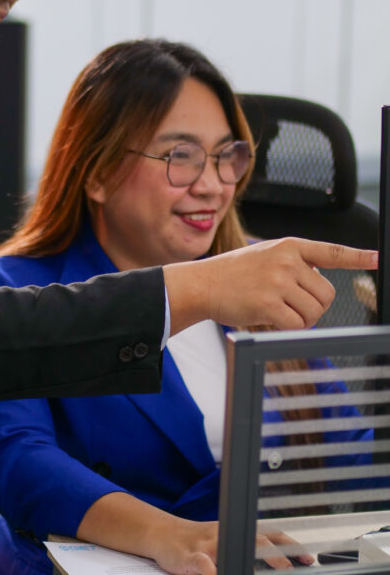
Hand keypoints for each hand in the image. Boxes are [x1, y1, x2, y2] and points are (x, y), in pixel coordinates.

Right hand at [150, 518, 313, 574]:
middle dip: (277, 555)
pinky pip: (205, 565)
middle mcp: (226, 535)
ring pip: (233, 551)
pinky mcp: (191, 556)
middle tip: (293, 569)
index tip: (309, 558)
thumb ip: (244, 551)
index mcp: (236, 532)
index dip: (290, 545)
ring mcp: (209, 545)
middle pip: (257, 541)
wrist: (162, 534)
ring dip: (250, 564)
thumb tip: (275, 567)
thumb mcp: (223, 541)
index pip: (270, 535)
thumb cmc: (195, 541)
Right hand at [164, 238, 377, 333]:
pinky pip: (297, 325)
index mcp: (290, 246)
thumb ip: (294, 265)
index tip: (378, 258)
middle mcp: (286, 260)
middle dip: (313, 306)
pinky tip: (269, 318)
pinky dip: (287, 328)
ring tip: (276, 310)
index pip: (331, 252)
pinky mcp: (268, 304)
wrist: (202, 284)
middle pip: (327, 295)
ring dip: (300, 319)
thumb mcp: (266, 256)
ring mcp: (277, 281)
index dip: (358, 257)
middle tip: (290, 305)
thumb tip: (321, 286)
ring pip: (314, 312)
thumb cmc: (234, 274)